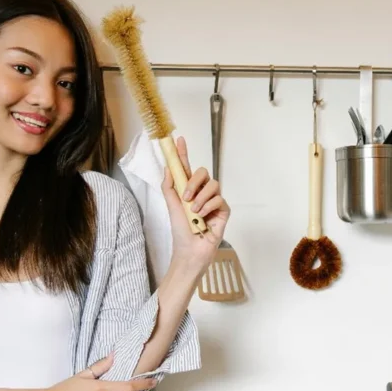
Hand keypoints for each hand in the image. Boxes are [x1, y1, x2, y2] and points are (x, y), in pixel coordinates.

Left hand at [161, 136, 230, 271]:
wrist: (190, 251)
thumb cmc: (180, 232)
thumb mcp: (171, 207)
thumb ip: (169, 187)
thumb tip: (168, 167)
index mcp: (188, 191)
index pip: (187, 168)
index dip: (183, 153)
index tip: (179, 139)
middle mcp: (202, 193)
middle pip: (203, 173)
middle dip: (194, 182)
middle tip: (185, 196)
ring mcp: (214, 202)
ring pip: (213, 185)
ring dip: (200, 197)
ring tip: (194, 211)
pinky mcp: (223, 211)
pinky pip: (219, 199)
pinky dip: (208, 206)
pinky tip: (202, 217)